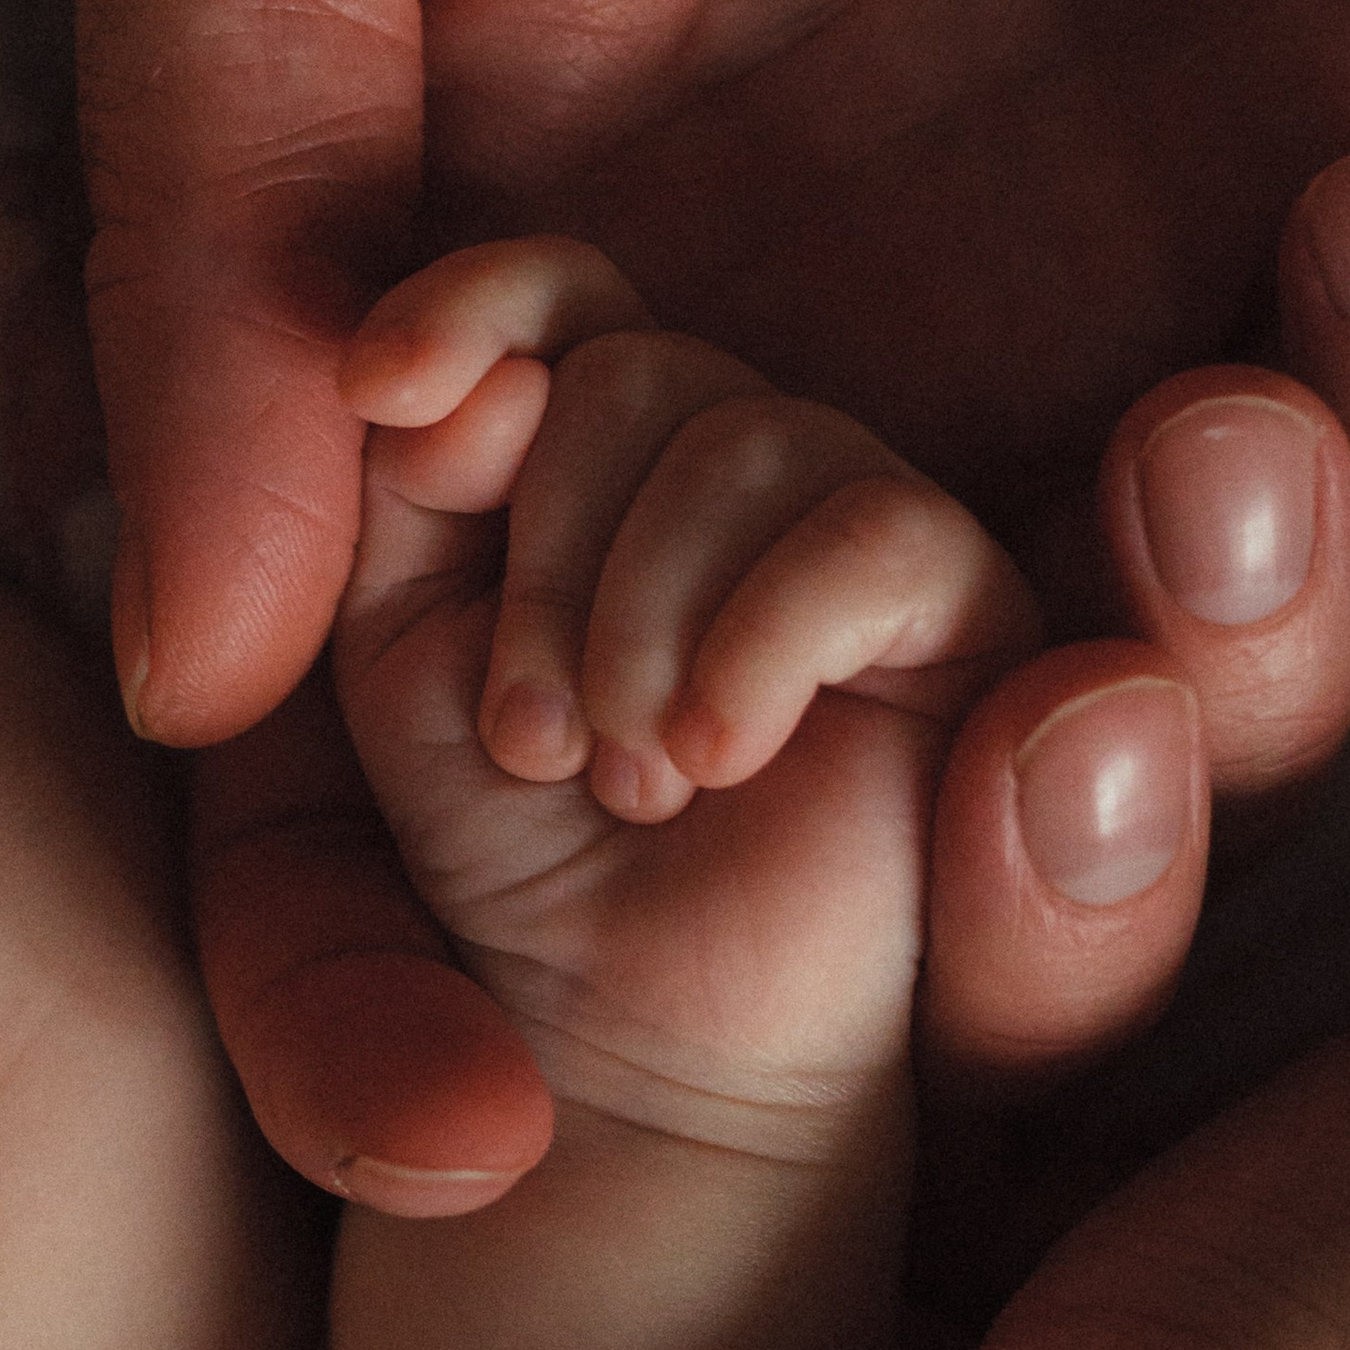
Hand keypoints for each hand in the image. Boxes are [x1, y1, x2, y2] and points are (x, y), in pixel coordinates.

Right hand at [53, 0, 1349, 1180]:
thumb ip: (222, 239)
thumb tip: (178, 663)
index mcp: (475, 408)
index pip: (403, 817)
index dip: (387, 1017)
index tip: (465, 1142)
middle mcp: (759, 437)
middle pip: (848, 893)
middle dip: (954, 920)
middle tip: (993, 734)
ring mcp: (1038, 345)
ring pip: (1166, 745)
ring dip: (1228, 695)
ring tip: (1218, 429)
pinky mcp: (1294, 203)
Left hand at [332, 239, 1040, 1170]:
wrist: (602, 1055)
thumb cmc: (492, 859)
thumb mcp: (385, 657)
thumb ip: (399, 493)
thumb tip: (466, 379)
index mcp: (579, 446)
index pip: (551, 294)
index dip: (473, 312)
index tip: (382, 390)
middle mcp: (723, 457)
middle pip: (637, 365)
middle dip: (545, 545)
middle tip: (524, 739)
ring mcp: (850, 529)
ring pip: (748, 434)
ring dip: (640, 616)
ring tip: (618, 777)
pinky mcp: (966, 628)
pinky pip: (879, 539)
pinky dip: (764, 631)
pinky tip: (711, 753)